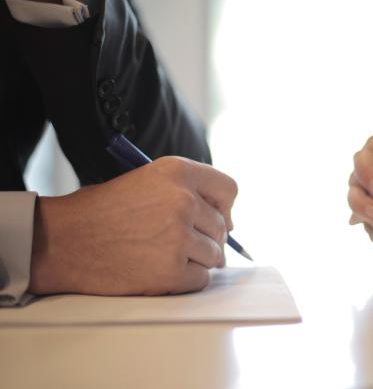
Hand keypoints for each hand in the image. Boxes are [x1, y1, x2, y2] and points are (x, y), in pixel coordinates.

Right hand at [28, 156, 237, 295]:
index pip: (229, 189)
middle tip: (177, 243)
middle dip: (206, 238)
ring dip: (196, 260)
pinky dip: (185, 280)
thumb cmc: (102, 211)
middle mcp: (183, 200)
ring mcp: (179, 236)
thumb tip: (227, 223)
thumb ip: (186, 192)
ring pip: (214, 256)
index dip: (225, 207)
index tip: (217, 218)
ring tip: (163, 255)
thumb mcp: (147, 181)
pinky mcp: (172, 270)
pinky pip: (200, 280)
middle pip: (222, 228)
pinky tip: (158, 271)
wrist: (62, 240)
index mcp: (177, 171)